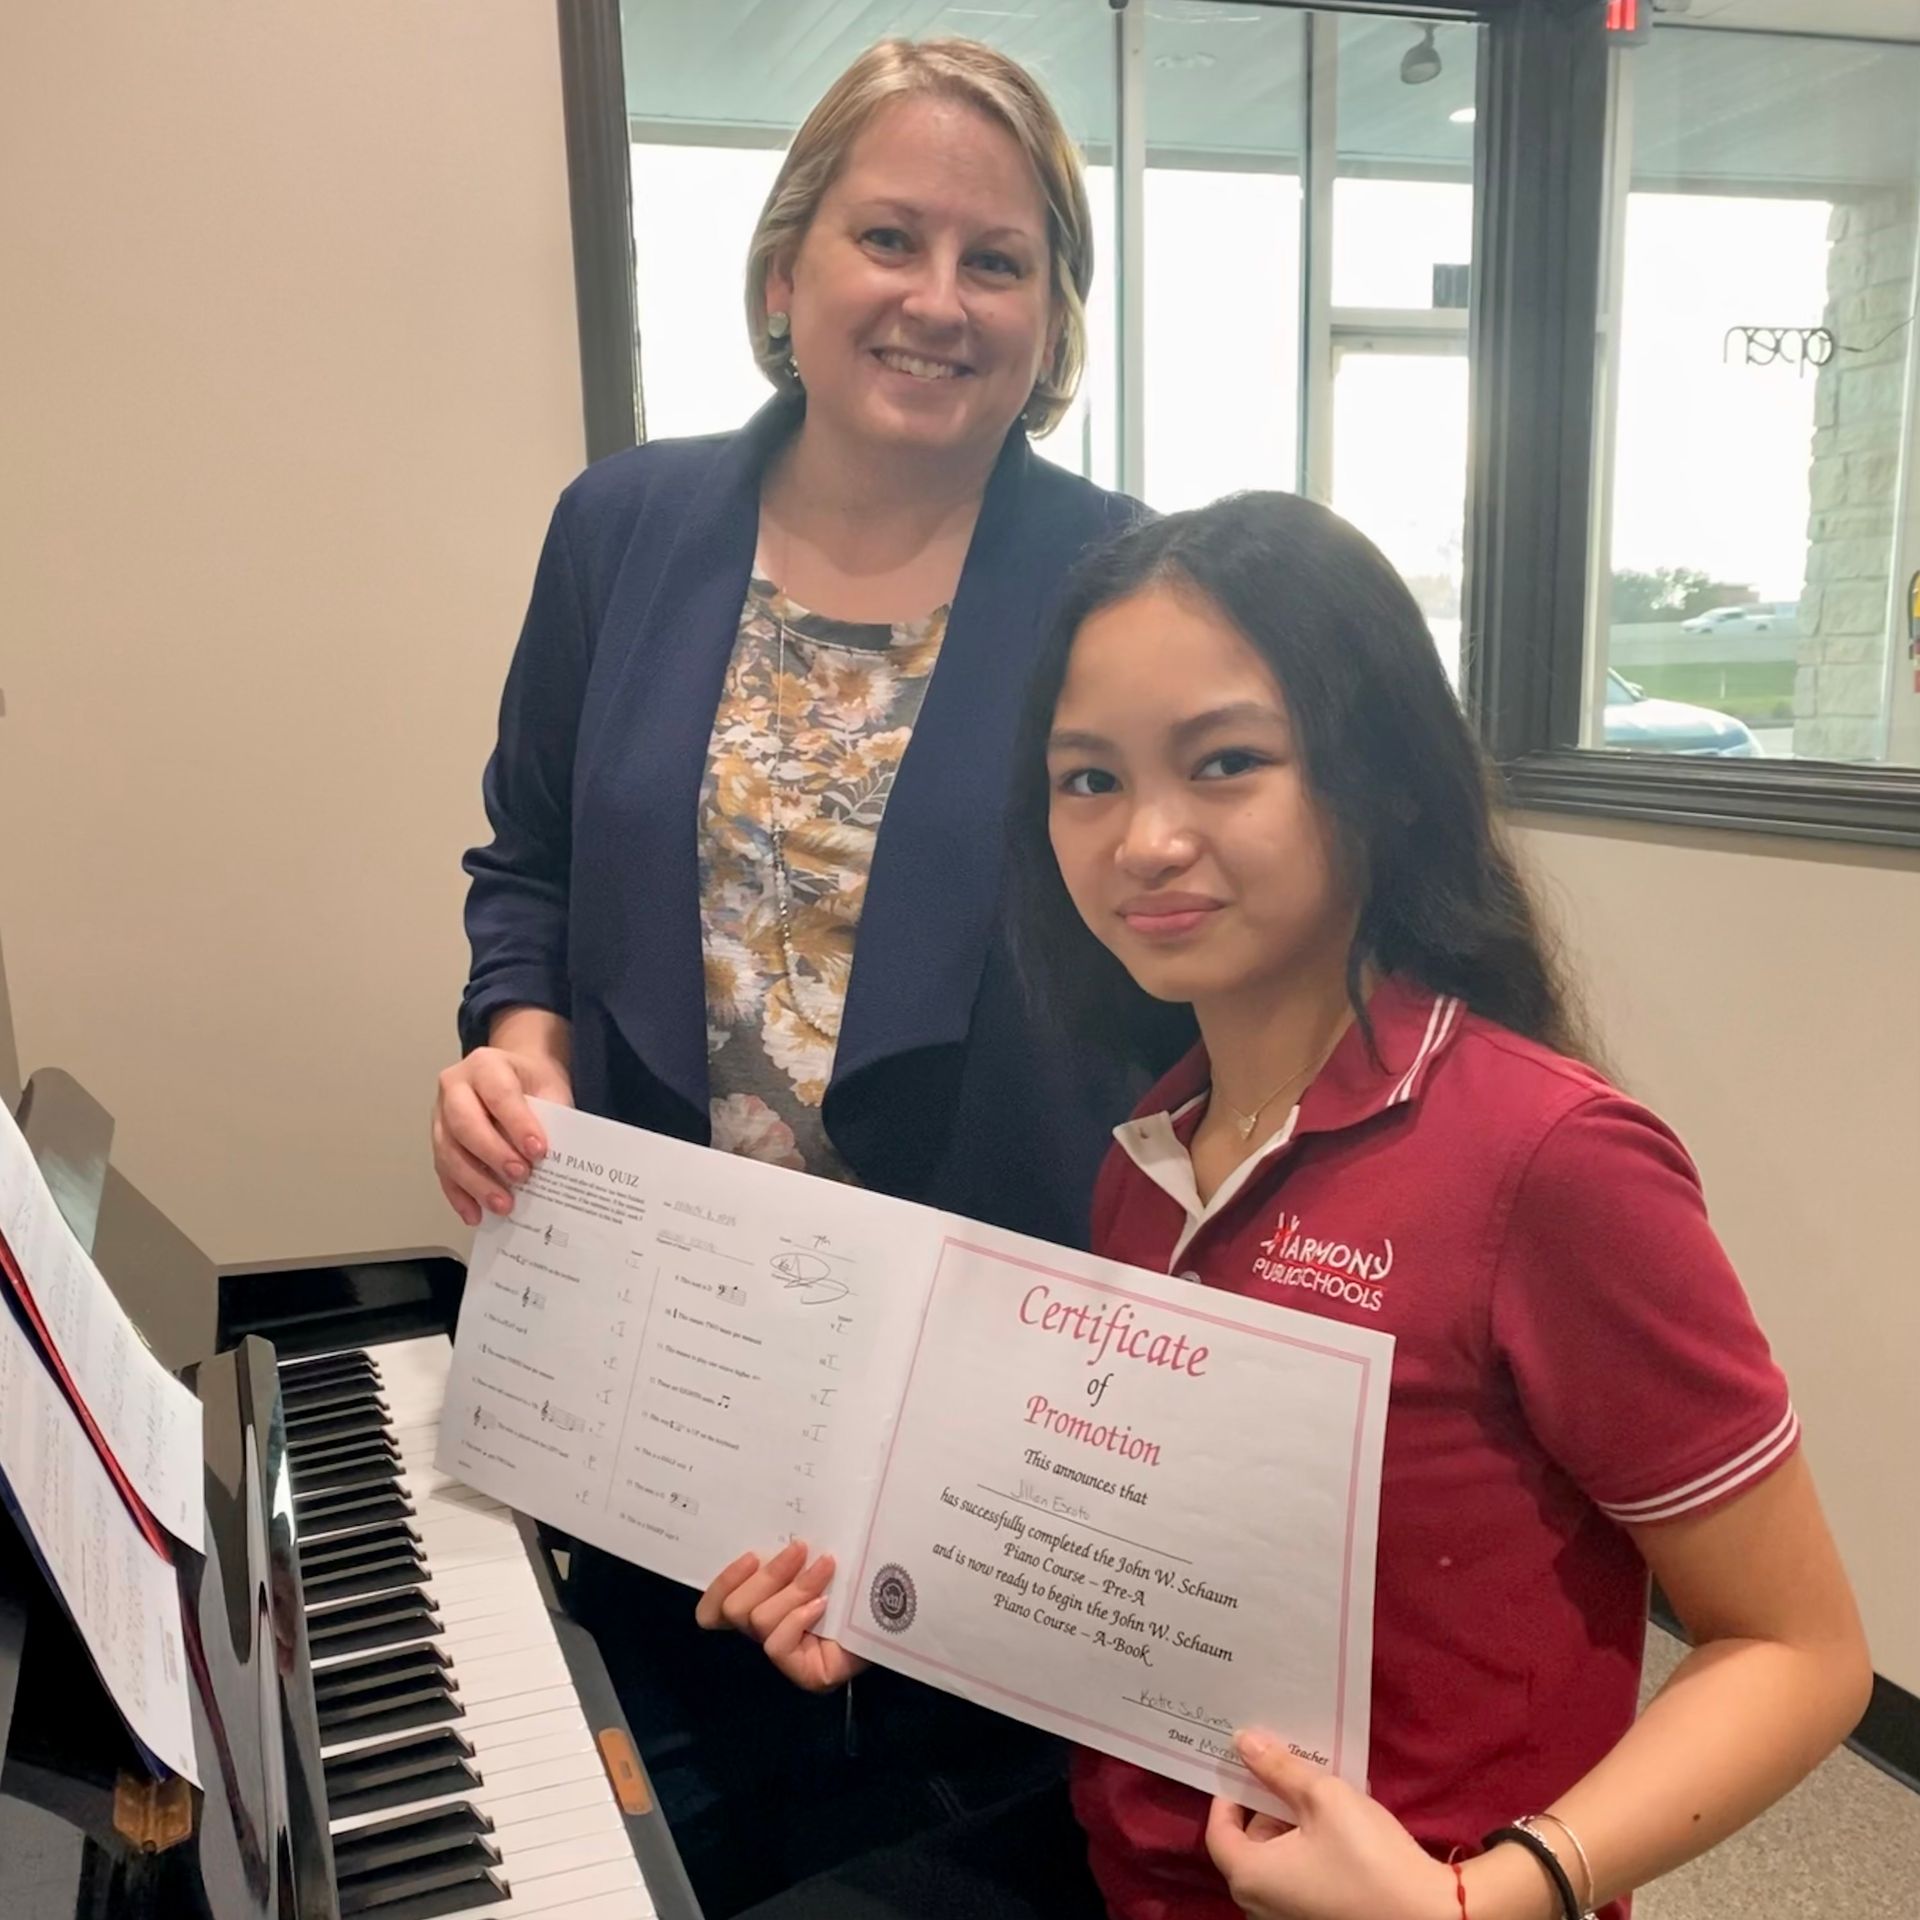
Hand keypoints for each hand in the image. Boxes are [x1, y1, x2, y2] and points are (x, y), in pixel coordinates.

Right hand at [431, 1042, 571, 1225]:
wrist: (515, 1074)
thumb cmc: (532, 1082)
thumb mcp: (549, 1087)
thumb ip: (552, 1116)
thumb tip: (557, 1158)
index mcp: (485, 1065)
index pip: (499, 1095)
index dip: (518, 1124)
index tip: (539, 1150)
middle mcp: (455, 1086)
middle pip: (464, 1123)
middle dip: (493, 1154)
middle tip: (521, 1176)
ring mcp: (440, 1114)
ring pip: (448, 1151)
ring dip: (475, 1182)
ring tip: (503, 1204)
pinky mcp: (439, 1141)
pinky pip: (443, 1171)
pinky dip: (459, 1195)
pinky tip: (476, 1214)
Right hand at [694, 1540, 869, 1693]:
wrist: (906, 1608)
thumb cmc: (863, 1576)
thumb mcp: (821, 1557)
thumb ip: (793, 1552)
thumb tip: (778, 1528)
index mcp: (765, 1605)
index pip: (713, 1611)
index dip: (721, 1584)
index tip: (750, 1554)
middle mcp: (769, 1634)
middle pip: (733, 1609)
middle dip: (767, 1575)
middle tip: (801, 1549)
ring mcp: (788, 1658)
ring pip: (758, 1620)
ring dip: (792, 1589)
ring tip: (825, 1568)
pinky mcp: (806, 1675)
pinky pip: (777, 1645)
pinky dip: (797, 1617)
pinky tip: (824, 1604)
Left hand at [1206, 1731, 1454, 1919]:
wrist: (1431, 1915)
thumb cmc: (1368, 1855)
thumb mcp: (1323, 1798)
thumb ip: (1279, 1769)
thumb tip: (1243, 1741)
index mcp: (1251, 1877)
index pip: (1219, 1831)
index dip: (1231, 1794)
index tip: (1251, 1767)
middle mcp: (1261, 1907)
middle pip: (1249, 1847)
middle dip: (1269, 1808)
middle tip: (1295, 1777)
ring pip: (1277, 1863)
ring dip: (1294, 1828)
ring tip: (1323, 1797)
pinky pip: (1299, 1882)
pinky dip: (1309, 1852)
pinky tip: (1341, 1829)